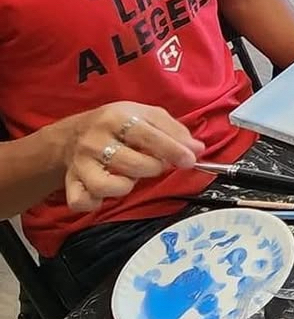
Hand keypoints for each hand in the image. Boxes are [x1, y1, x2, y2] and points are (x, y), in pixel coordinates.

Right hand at [53, 102, 203, 211]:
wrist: (73, 134)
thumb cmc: (119, 124)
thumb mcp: (147, 116)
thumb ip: (174, 131)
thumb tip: (197, 149)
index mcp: (118, 117)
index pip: (148, 135)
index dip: (172, 149)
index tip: (190, 160)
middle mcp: (96, 139)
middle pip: (132, 163)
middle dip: (152, 168)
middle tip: (156, 165)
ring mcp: (80, 163)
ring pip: (107, 186)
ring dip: (125, 186)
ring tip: (129, 176)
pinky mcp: (69, 183)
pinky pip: (81, 202)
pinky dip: (95, 203)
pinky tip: (104, 193)